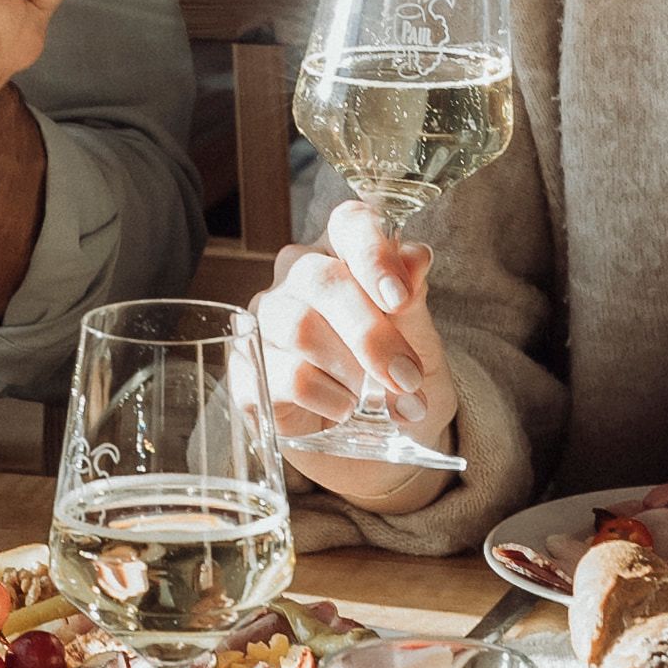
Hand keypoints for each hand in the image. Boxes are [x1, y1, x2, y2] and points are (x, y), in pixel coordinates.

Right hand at [262, 202, 463, 509]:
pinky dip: (327, 398)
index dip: (373, 252)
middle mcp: (297, 278)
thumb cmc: (398, 377)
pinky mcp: (247, 371)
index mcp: (343, 255)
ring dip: (352, 371)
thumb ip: (413, 300)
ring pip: (300, 328)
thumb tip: (416, 257)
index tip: (399, 297)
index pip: (348, 224)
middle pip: (322, 280)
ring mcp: (265, 322)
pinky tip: (345, 410)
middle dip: (371, 333)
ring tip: (384, 403)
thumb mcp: (420, 342)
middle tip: (407, 377)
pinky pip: (284, 377)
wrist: (381, 444)